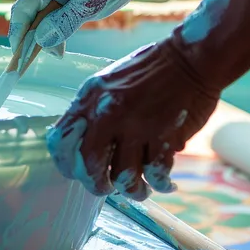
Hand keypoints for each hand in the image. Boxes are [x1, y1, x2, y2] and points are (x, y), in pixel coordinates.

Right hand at [8, 0, 152, 57]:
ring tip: (52, 56)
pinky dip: (55, 32)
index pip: (21, 11)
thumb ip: (64, 22)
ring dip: (43, 38)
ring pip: (41, 19)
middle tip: (29, 65)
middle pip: (28, 17)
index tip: (18, 59)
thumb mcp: (89, 3)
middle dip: (29, 41)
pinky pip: (53, 18)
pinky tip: (60, 46)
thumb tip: (41, 42)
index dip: (17, 35)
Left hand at [45, 38, 219, 200]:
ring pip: (124, 179)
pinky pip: (156, 175)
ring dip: (133, 190)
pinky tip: (165, 182)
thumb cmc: (149, 71)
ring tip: (140, 188)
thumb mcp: (108, 83)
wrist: (189, 59)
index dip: (67, 165)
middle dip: (98, 185)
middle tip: (108, 186)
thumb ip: (92, 111)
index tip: (78, 172)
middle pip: (90, 168)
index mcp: (90, 99)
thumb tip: (81, 146)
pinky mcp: (165, 136)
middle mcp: (108, 114)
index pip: (61, 142)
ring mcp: (137, 126)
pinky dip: (161, 184)